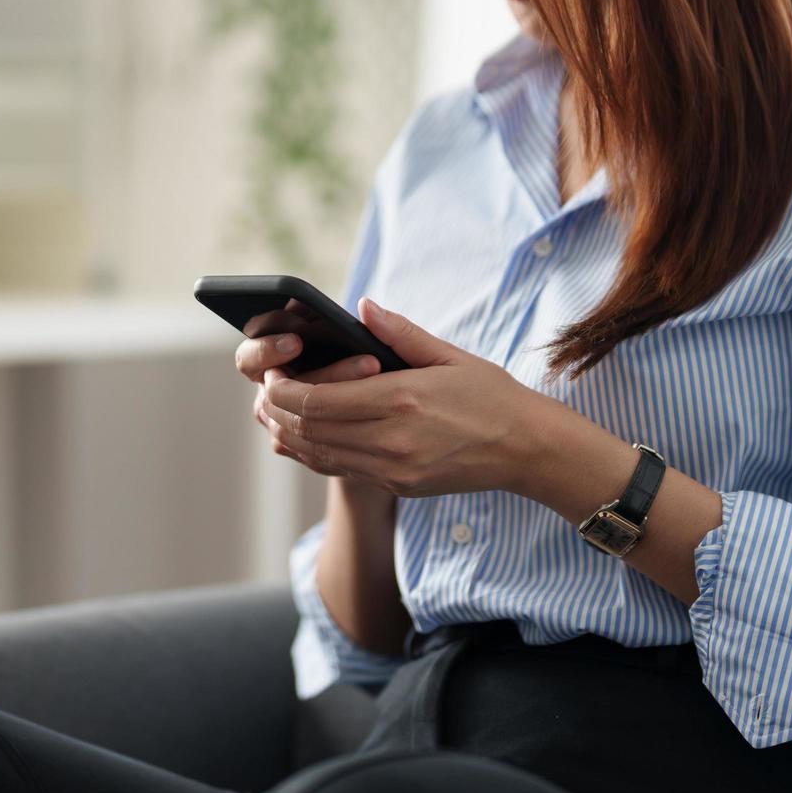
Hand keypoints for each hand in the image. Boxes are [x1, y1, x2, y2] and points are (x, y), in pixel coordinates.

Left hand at [256, 299, 550, 497]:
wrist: (525, 449)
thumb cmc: (491, 396)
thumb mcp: (450, 355)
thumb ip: (400, 333)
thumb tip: (362, 307)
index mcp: (401, 400)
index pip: (316, 401)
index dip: (282, 389)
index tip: (273, 373)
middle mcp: (391, 440)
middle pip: (307, 430)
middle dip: (276, 410)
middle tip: (266, 391)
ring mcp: (393, 469)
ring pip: (317, 455)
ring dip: (289, 434)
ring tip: (276, 412)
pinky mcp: (397, 485)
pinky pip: (340, 470)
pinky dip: (313, 453)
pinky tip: (304, 437)